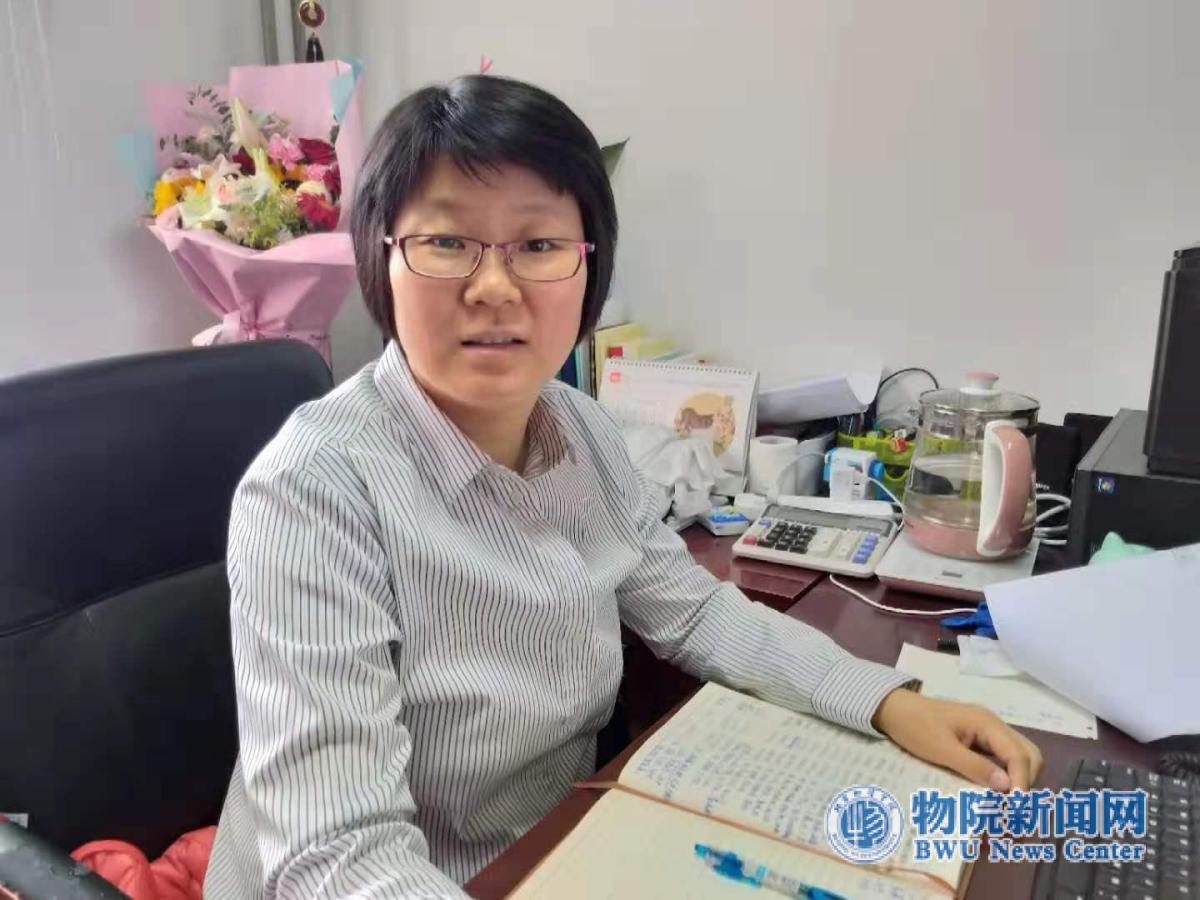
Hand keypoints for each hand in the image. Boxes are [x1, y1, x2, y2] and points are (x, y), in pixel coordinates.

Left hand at [871, 688, 1042, 790]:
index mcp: (987, 723)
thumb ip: (975, 767)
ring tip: (1009, 803)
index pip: (1019, 755)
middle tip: (1015, 807)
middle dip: (1027, 781)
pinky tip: (997, 791)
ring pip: (1018, 755)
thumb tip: (1009, 787)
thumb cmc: (915, 727)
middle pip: (1028, 754)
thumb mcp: (942, 750)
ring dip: (1019, 779)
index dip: (1022, 783)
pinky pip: (1003, 756)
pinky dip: (1006, 774)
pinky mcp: (979, 738)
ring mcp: (988, 730)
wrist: (893, 709)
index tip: (1017, 808)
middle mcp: (994, 724)